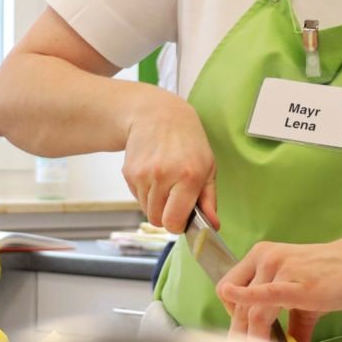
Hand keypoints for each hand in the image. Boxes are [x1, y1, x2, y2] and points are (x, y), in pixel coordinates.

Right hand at [122, 90, 216, 232]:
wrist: (158, 115)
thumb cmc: (188, 142)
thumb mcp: (208, 167)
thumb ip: (209, 200)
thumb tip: (213, 227)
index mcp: (188, 177)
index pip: (173, 222)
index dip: (178, 225)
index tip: (183, 218)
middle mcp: (163, 176)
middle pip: (158, 220)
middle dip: (167, 215)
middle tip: (175, 198)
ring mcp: (143, 174)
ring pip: (146, 210)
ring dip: (156, 204)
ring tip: (165, 182)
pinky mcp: (128, 173)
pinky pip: (137, 198)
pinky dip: (146, 194)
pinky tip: (154, 175)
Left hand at [215, 234, 341, 341]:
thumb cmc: (337, 274)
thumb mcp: (306, 301)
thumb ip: (295, 332)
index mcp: (262, 257)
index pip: (227, 292)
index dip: (232, 320)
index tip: (244, 341)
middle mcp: (266, 259)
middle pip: (237, 308)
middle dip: (240, 341)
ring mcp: (281, 269)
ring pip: (252, 314)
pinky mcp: (299, 284)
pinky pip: (267, 301)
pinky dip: (257, 325)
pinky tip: (255, 341)